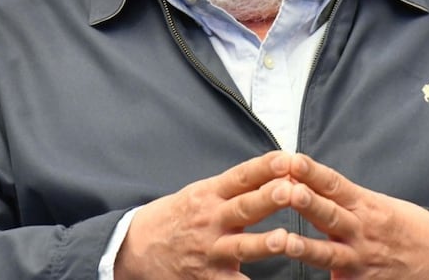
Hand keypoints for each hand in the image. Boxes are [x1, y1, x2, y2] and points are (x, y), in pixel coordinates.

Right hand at [114, 151, 297, 278]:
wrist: (137, 246)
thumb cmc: (179, 215)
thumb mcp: (201, 192)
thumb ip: (236, 186)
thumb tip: (277, 167)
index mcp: (211, 194)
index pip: (242, 176)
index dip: (264, 167)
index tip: (288, 159)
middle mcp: (211, 219)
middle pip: (244, 207)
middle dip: (267, 199)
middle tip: (290, 190)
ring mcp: (210, 250)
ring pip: (241, 246)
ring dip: (263, 243)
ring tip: (285, 240)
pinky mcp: (208, 277)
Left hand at [275, 154, 428, 279]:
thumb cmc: (403, 227)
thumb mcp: (376, 204)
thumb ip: (341, 200)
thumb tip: (302, 185)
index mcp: (364, 204)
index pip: (334, 184)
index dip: (313, 172)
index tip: (293, 160)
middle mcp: (360, 230)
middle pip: (329, 214)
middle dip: (308, 204)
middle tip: (288, 191)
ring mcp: (359, 259)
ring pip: (329, 253)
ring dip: (306, 248)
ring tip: (286, 241)